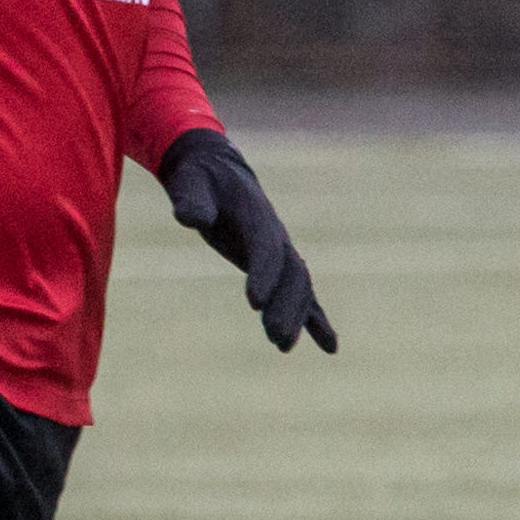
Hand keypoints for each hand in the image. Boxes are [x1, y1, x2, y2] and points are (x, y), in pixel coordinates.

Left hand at [158, 129, 336, 353]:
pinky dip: (317, 319)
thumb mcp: (189, 181)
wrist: (217, 171)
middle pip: (291, 273)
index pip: (265, 248)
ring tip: (283, 346)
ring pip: (299, 286)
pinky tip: (329, 347)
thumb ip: (191, 199)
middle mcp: (275, 235)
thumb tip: (190, 217)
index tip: (254, 303)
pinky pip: (303, 294)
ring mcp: (280, 250)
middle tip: (276, 338)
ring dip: (296, 317)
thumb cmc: (200, 178)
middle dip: (285, 306)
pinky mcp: (277, 265)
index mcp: (256, 215)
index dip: (263, 274)